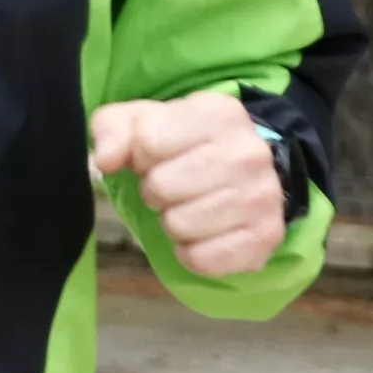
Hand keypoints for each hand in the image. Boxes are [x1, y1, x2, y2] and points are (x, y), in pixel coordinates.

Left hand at [89, 94, 286, 277]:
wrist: (244, 173)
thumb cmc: (184, 145)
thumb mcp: (142, 123)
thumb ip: (113, 130)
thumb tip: (106, 159)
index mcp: (219, 113)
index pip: (148, 141)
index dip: (140, 156)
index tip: (157, 157)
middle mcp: (248, 152)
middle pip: (161, 187)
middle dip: (155, 191)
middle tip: (173, 186)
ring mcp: (263, 196)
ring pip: (179, 225)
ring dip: (173, 222)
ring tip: (189, 206)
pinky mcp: (266, 237)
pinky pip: (202, 259)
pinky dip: (191, 253)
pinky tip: (204, 233)